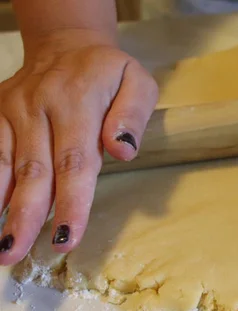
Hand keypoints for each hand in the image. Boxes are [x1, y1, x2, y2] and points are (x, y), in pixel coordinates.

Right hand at [0, 29, 157, 264]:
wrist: (67, 44)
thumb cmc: (109, 73)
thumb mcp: (138, 82)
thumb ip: (133, 115)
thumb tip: (124, 150)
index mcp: (79, 102)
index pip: (75, 161)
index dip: (71, 203)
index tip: (67, 237)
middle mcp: (40, 107)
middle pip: (34, 170)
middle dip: (26, 216)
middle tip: (16, 253)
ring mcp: (13, 111)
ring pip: (5, 166)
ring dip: (0, 207)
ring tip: (0, 246)